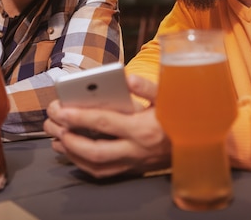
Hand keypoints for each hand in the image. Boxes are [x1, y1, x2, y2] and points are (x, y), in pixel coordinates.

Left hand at [44, 74, 170, 177]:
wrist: (198, 143)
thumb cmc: (179, 115)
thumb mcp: (168, 96)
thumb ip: (147, 87)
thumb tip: (126, 78)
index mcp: (143, 128)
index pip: (104, 123)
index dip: (79, 117)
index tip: (60, 109)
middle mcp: (137, 150)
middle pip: (95, 151)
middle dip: (69, 139)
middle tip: (52, 126)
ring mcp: (134, 163)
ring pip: (97, 166)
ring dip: (72, 154)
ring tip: (55, 138)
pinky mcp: (133, 170)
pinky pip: (103, 173)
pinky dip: (83, 164)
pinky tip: (71, 152)